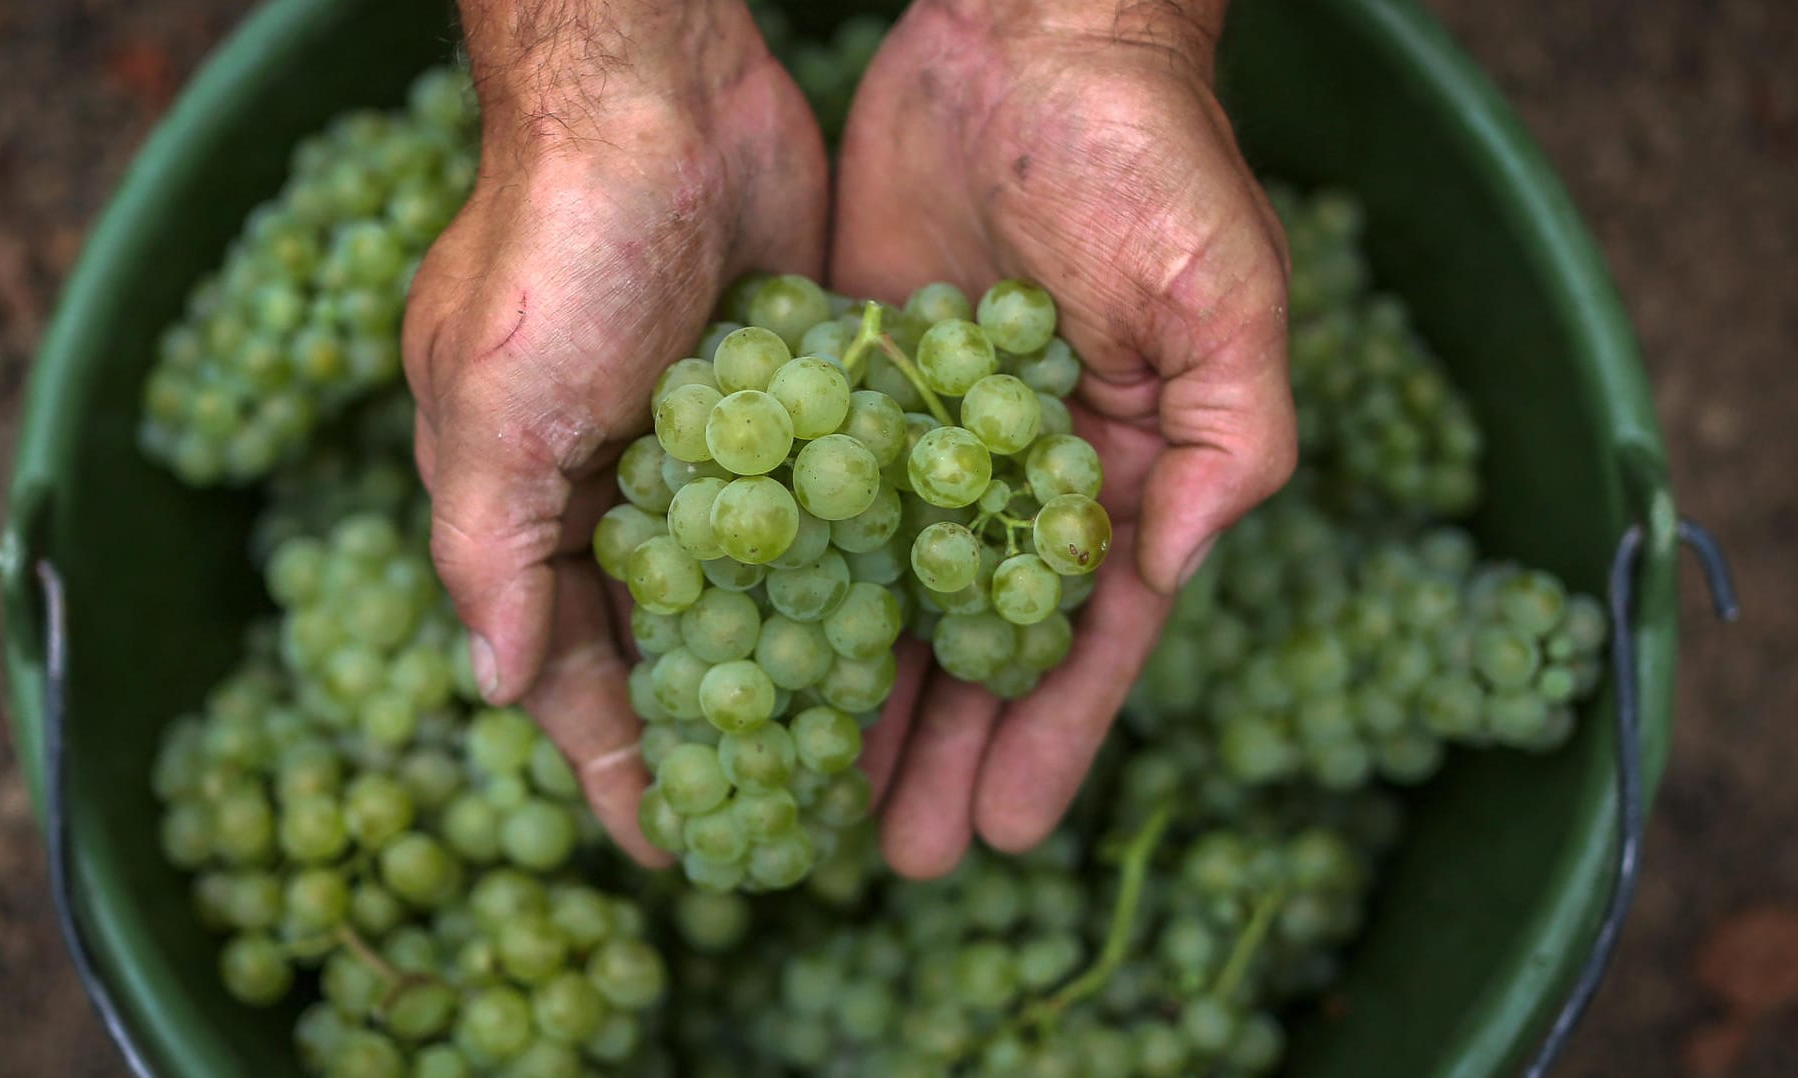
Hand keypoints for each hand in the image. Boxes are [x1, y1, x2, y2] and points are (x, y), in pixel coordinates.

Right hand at [404, 0, 826, 863]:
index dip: (619, 757)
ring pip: (764, 589)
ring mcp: (720, 444)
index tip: (676, 844)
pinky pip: (830, 508)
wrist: (661, 89)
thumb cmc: (557, 246)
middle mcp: (625, 485)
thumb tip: (491, 687)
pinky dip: (860, 571)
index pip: (575, 664)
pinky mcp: (799, 398)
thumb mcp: (498, 406)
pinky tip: (914, 636)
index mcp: (534, 502)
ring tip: (868, 760)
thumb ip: (489, 550)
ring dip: (805, 668)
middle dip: (727, 730)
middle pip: (679, 642)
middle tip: (791, 822)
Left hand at [832, 0, 1295, 875]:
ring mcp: (925, 437)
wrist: (1028, 37)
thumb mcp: (1223, 298)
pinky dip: (791, 578)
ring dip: (859, 691)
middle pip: (975, 640)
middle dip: (943, 748)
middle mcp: (1018, 474)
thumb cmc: (1149, 163)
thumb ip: (1224, 441)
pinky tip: (752, 649)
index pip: (1083, 634)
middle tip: (894, 855)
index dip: (1048, 736)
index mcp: (1120, 472)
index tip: (1002, 830)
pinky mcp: (848, 386)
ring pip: (887, 592)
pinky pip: (816, 502)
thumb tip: (1169, 575)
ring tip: (813, 791)